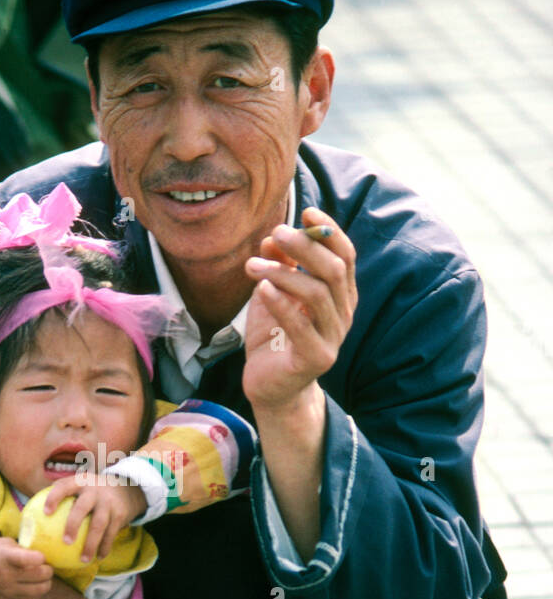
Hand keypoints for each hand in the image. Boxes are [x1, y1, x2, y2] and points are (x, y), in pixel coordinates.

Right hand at [0, 536, 52, 598]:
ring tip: (42, 575)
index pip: (30, 560)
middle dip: (48, 569)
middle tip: (46, 565)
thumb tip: (42, 555)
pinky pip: (31, 596)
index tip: (41, 555)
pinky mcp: (9, 597)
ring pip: (40, 590)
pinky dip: (37, 589)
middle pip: (41, 576)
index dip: (41, 557)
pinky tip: (33, 582)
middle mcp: (8, 575)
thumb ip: (24, 549)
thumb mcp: (6, 543)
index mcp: (7, 557)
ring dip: (46, 582)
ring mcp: (9, 589)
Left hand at [42, 472, 146, 562]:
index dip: (54, 498)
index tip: (46, 513)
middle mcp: (94, 490)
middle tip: (66, 542)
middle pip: (82, 507)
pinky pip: (111, 533)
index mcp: (79, 482)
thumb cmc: (89, 492)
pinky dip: (105, 546)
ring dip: (91, 543)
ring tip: (84, 559)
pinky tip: (99, 557)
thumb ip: (58, 496)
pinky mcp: (120, 513)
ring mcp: (108, 502)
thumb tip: (29, 516)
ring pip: (99, 524)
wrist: (125, 488)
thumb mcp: (77, 487)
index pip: (64, 487)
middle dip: (73, 524)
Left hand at [243, 207, 356, 413]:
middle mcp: (343, 314)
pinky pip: (301, 326)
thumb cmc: (273, 338)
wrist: (270, 387)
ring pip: (317, 294)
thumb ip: (279, 265)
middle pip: (335, 271)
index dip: (329, 232)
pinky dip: (281, 303)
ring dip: (284, 273)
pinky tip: (262, 288)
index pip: (345, 256)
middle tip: (277, 232)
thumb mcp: (274, 293)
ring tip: (253, 265)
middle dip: (306, 246)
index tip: (306, 211)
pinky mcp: (316, 358)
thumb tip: (273, 234)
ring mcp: (332, 338)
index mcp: (339, 295)